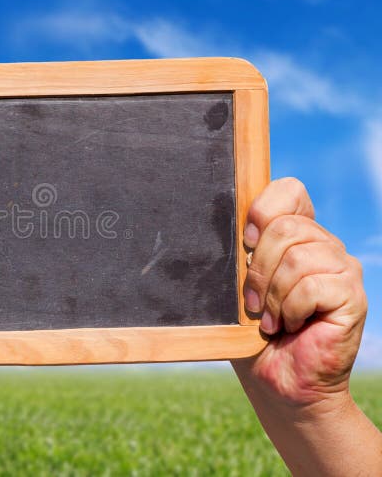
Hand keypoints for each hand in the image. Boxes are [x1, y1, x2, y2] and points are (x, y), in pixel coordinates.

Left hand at [233, 177, 366, 406]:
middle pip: (286, 226)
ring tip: (271, 320)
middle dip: (258, 268)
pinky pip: (312, 286)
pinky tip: (289, 326)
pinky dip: (290, 310)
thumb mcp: (239, 286)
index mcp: (298, 235)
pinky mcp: (352, 296)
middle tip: (253, 302)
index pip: (289, 191)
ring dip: (272, 295)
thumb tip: (219, 224)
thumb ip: (239, 252)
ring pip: (297, 257)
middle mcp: (325, 245)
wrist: (279, 380)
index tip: (245, 244)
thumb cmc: (254, 333)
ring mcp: (343, 269)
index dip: (262, 210)